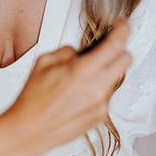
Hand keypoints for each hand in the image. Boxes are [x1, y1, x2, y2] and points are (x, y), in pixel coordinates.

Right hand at [4, 20, 131, 154]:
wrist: (30, 129)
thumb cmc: (33, 100)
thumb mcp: (44, 62)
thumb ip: (68, 52)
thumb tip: (79, 52)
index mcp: (83, 71)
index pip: (116, 45)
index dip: (122, 30)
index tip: (121, 26)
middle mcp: (97, 88)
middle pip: (126, 60)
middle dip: (119, 49)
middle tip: (108, 47)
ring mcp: (101, 104)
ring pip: (116, 78)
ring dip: (107, 71)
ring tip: (83, 76)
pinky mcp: (100, 117)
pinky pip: (107, 96)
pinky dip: (99, 89)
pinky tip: (80, 92)